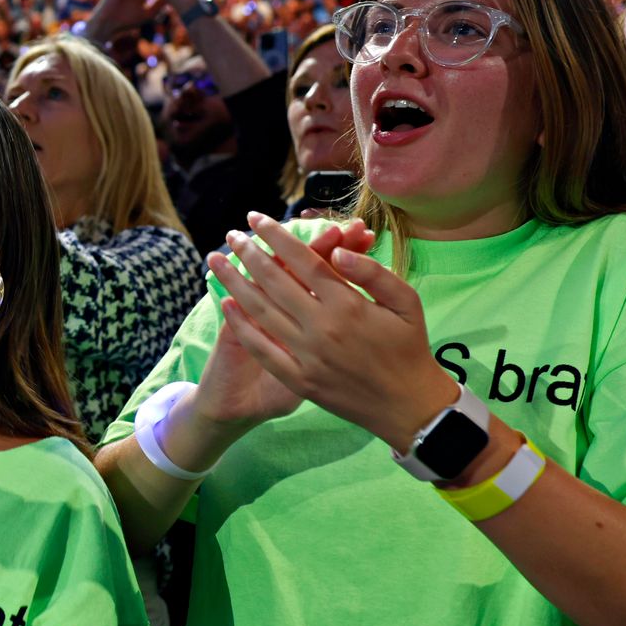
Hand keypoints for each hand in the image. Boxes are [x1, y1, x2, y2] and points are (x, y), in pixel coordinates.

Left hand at [206, 212, 456, 449]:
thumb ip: (372, 272)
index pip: (304, 260)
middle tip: (232, 234)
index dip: (277, 236)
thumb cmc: (410, 348)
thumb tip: (337, 250)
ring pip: (261, 310)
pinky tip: (226, 304)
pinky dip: (242, 326)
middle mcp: (322, 328)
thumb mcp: (406, 302)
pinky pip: (262, 348)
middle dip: (249, 253)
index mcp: (348, 305)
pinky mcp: (298, 379)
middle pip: (275, 281)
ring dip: (234, 282)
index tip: (257, 218)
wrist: (408, 407)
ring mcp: (307, 355)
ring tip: (216, 261)